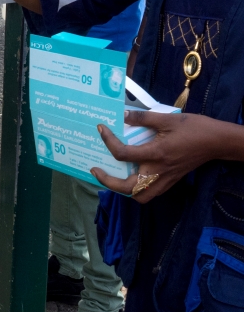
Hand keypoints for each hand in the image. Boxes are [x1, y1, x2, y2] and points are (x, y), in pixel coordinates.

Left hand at [92, 111, 220, 202]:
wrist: (217, 142)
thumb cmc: (194, 128)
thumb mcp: (167, 119)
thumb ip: (143, 118)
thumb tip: (123, 115)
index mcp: (155, 154)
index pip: (123, 154)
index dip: (108, 141)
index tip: (101, 129)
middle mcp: (157, 171)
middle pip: (127, 188)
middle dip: (107, 182)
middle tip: (96, 169)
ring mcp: (165, 179)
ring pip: (140, 196)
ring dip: (123, 190)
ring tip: (113, 176)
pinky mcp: (170, 181)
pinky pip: (150, 193)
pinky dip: (137, 189)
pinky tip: (132, 176)